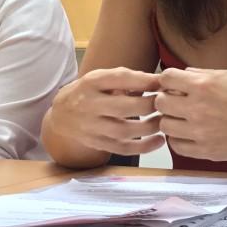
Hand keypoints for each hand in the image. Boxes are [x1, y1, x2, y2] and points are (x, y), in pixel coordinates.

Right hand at [49, 68, 164, 155]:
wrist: (61, 115)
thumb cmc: (91, 92)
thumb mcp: (101, 77)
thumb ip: (126, 78)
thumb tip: (158, 81)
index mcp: (92, 82)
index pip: (120, 79)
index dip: (145, 81)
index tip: (163, 83)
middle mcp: (89, 104)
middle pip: (124, 107)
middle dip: (150, 105)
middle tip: (166, 103)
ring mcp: (91, 127)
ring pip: (124, 131)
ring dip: (150, 127)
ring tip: (164, 121)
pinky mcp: (96, 143)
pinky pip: (122, 148)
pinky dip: (143, 147)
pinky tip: (159, 140)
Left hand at [154, 68, 226, 160]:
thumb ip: (204, 74)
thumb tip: (184, 74)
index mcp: (204, 86)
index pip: (166, 78)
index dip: (168, 80)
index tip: (173, 84)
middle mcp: (197, 108)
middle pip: (160, 102)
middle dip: (166, 99)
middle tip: (177, 102)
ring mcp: (199, 132)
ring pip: (164, 126)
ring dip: (171, 120)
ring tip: (183, 119)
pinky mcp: (204, 151)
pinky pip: (176, 146)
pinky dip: (178, 139)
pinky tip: (188, 134)